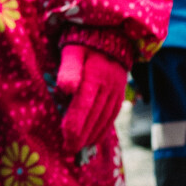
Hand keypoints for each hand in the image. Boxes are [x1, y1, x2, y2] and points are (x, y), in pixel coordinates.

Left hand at [56, 42, 128, 158]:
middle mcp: (109, 86)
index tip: (66, 139)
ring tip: (78, 148)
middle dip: (82, 136)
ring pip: (104, 118)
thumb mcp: (72, 51)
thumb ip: (69, 70)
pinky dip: (103, 129)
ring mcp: (117, 91)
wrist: (110, 35)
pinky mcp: (120, 94)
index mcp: (96, 75)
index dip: (75, 125)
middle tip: (69, 150)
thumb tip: (66, 89)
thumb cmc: (83, 43)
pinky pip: (112, 116)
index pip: (84, 105)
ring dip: (92, 135)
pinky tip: (93, 139)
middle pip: (94, 116)